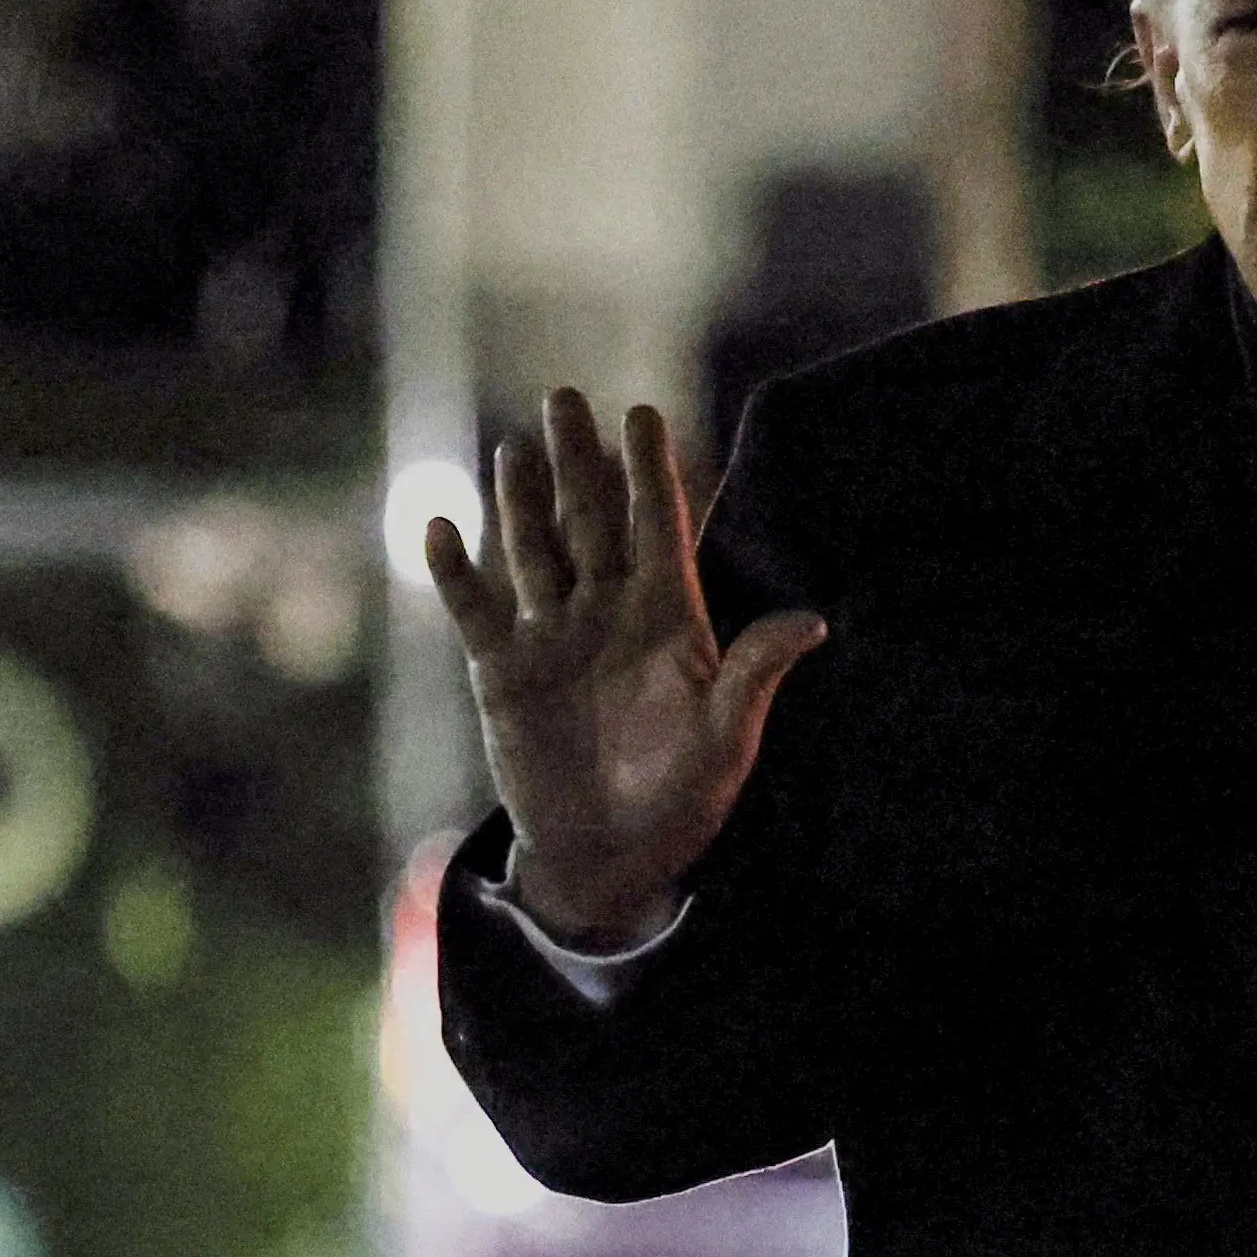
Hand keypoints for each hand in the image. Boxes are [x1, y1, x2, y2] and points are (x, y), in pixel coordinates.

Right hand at [421, 389, 826, 950]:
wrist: (610, 859)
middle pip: (589, 521)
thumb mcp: (727, 743)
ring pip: (532, 550)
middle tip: (564, 396)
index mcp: (667, 617)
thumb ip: (755, 676)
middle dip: (577, 462)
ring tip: (513, 447)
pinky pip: (475, 610)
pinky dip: (455, 571)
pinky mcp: (503, 670)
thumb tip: (814, 621)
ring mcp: (552, 636)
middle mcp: (606, 612)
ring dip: (520, 500)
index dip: (649, 472)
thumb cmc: (682, 801)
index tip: (641, 415)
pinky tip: (442, 528)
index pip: (658, 528)